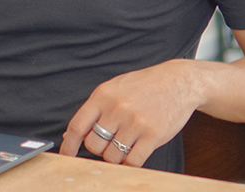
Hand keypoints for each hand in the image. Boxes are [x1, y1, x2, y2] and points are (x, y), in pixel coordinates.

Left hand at [58, 59, 202, 166]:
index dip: (68, 144)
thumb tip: (72, 133)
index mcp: (103, 95)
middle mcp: (117, 108)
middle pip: (93, 144)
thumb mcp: (114, 89)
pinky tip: (133, 153)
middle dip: (98, 148)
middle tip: (108, 143)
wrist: (178, 82)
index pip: (77, 125)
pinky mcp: (153, 135)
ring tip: (123, 145)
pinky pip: (133, 161)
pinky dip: (130, 163)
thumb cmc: (144, 86)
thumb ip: (94, 109)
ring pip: (112, 156)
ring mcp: (136, 123)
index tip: (66, 155)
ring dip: (115, 156)